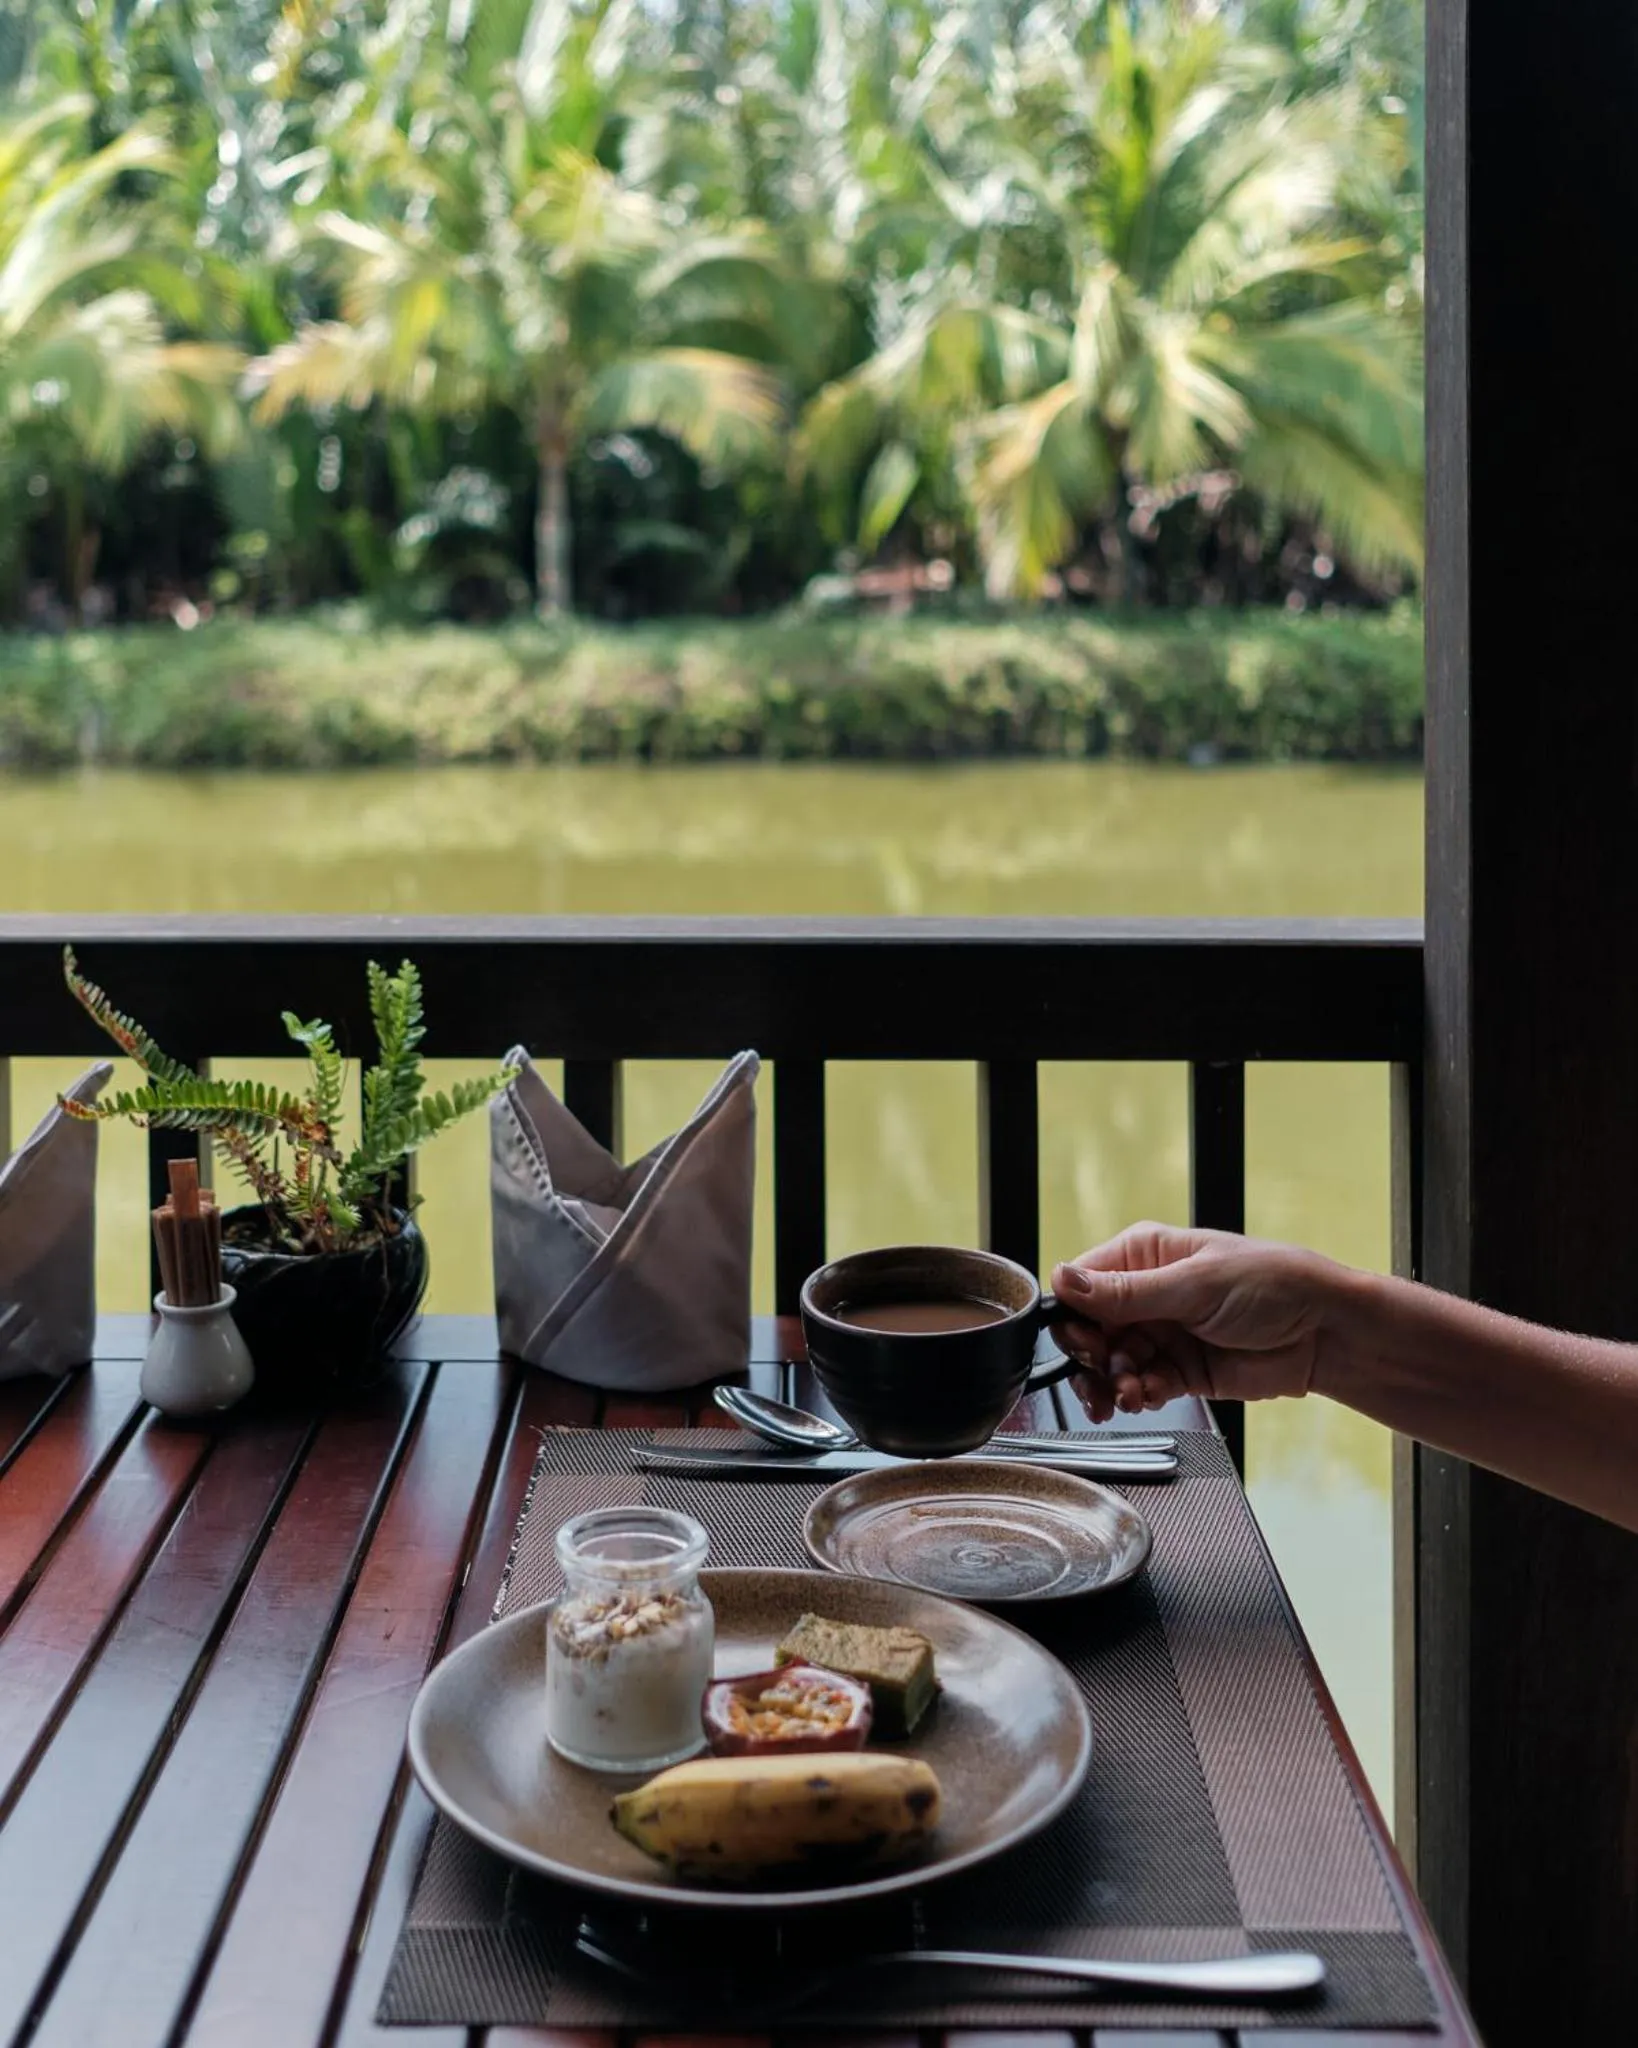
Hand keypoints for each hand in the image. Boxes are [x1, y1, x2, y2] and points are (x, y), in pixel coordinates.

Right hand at [1049, 1222, 1341, 1419]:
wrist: (1325, 1334)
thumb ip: (1127, 1292)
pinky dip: (1138, 1395)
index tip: (1081, 1341)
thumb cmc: (1272, 1284)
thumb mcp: (1195, 1284)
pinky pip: (1140, 1386)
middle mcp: (1146, 1294)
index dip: (1072, 1315)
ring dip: (1114, 1383)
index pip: (1082, 1283)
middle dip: (1091, 1357)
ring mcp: (1161, 1334)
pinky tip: (1148, 1396)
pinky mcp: (1179, 1370)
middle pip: (1090, 1330)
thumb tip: (1063, 1280)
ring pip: (1111, 1365)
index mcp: (1144, 1255)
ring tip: (1130, 1395)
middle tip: (1105, 1372)